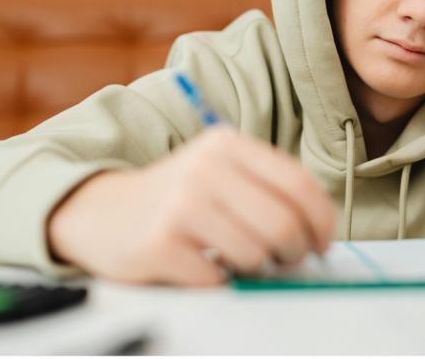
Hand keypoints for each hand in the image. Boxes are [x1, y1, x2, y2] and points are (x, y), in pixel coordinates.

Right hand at [47, 126, 334, 285]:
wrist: (101, 212)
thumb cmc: (175, 197)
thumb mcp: (219, 170)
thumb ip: (266, 187)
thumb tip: (318, 228)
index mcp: (226, 144)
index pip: (298, 183)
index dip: (322, 219)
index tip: (322, 241)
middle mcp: (205, 168)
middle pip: (283, 223)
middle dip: (295, 251)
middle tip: (288, 259)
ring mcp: (181, 204)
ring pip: (254, 254)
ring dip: (256, 268)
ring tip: (239, 259)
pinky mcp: (160, 243)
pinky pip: (216, 278)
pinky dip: (218, 281)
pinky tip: (203, 266)